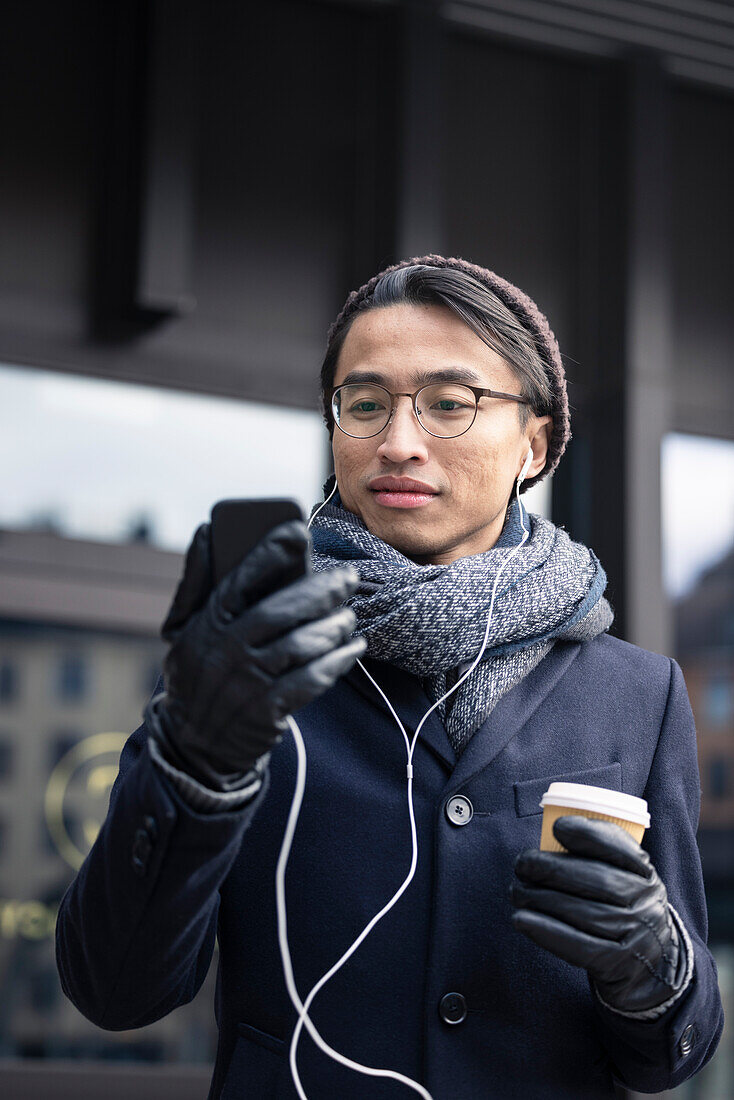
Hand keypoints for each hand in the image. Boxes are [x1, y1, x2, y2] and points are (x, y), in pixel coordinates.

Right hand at [147, 518, 366, 786]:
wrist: (194, 745)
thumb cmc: (199, 673)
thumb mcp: (183, 630)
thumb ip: (196, 582)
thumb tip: (206, 531)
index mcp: (204, 624)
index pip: (238, 581)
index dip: (269, 553)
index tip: (298, 532)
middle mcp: (224, 651)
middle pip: (281, 611)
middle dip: (321, 591)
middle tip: (348, 579)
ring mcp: (246, 683)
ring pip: (302, 645)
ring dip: (334, 628)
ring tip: (349, 618)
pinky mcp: (268, 711)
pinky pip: (312, 679)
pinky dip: (338, 662)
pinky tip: (352, 650)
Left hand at [510, 816, 687, 1013]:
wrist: (649, 966)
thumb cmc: (621, 909)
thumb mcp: (625, 878)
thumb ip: (599, 853)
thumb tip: (558, 828)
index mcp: (646, 875)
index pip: (621, 850)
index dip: (588, 835)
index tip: (557, 827)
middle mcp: (646, 904)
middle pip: (596, 881)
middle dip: (552, 868)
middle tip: (522, 863)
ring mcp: (635, 937)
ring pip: (583, 913)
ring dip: (541, 899)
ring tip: (517, 890)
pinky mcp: (617, 966)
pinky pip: (579, 947)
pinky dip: (546, 932)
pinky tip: (521, 919)